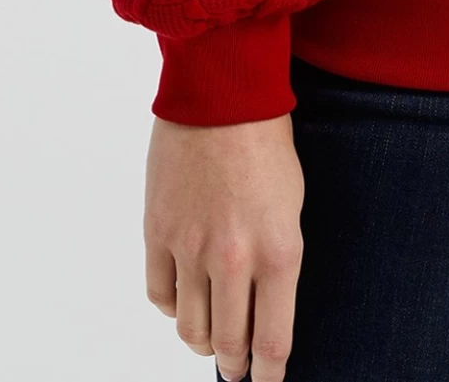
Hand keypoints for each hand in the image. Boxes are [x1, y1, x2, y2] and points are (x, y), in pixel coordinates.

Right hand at [144, 112, 305, 381]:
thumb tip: (264, 307)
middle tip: (236, 372)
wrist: (221, 94)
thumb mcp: (291, 206)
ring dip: (202, 341)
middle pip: (229, 343)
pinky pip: (160, 295)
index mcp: (279, 252)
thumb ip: (277, 261)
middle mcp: (234, 259)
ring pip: (190, 327)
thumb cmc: (267, 143)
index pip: (271, 342)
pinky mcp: (157, 233)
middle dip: (235, 366)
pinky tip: (182, 300)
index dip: (267, 374)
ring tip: (211, 339)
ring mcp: (191, 248)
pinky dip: (171, 307)